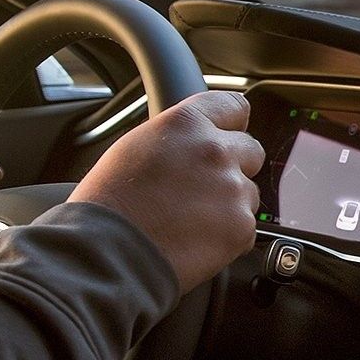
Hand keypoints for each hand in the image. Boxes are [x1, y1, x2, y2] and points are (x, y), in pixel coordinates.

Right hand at [68, 90, 262, 293]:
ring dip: (231, 204)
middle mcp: (216, 151)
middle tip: (203, 187)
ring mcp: (233, 189)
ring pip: (249, 192)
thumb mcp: (136, 147)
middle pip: (251, 150)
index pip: (235, 107)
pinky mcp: (241, 226)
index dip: (232, 124)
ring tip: (192, 219)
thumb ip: (177, 138)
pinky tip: (197, 240)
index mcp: (187, 124)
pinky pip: (247, 227)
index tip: (229, 134)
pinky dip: (229, 236)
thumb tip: (194, 142)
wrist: (108, 252)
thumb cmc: (110, 204)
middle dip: (234, 166)